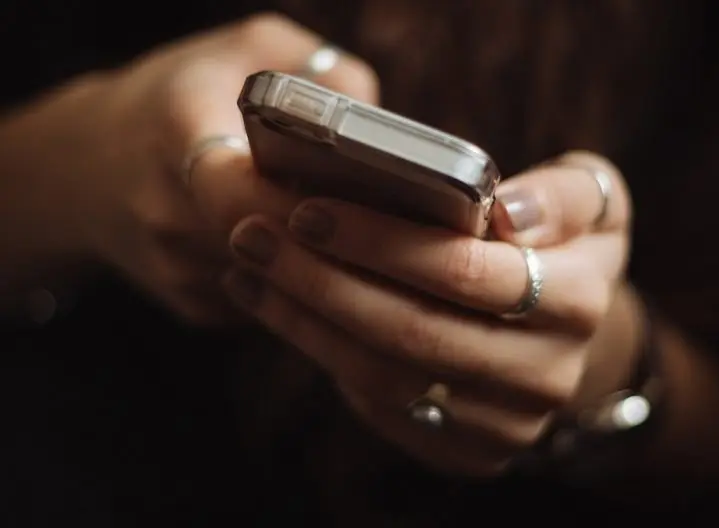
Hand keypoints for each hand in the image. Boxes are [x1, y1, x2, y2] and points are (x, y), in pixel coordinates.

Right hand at [22, 13, 376, 323]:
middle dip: (331, 239)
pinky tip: (308, 251)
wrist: (89, 166)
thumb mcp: (248, 49)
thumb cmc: (179, 99)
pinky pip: (265, 302)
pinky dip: (297, 282)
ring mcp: (178, 270)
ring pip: (278, 283)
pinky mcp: (193, 305)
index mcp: (178, 134)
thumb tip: (380, 132)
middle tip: (383, 224)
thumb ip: (321, 72)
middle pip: (271, 247)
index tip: (355, 198)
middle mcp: (168, 212)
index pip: (241, 189)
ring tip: (356, 235)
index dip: (303, 203)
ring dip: (321, 264)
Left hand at [223, 151, 631, 475]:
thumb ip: (562, 195)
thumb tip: (506, 213)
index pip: (467, 272)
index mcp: (579, 300)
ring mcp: (505, 424)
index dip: (382, 243)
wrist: (564, 335)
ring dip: (305, 319)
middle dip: (322, 281)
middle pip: (414, 332)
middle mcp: (547, 373)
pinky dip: (318, 352)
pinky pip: (379, 406)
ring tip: (249, 267)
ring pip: (385, 376)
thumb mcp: (590, 201)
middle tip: (253, 235)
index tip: (308, 209)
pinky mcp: (466, 451)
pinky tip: (276, 306)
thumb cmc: (561, 248)